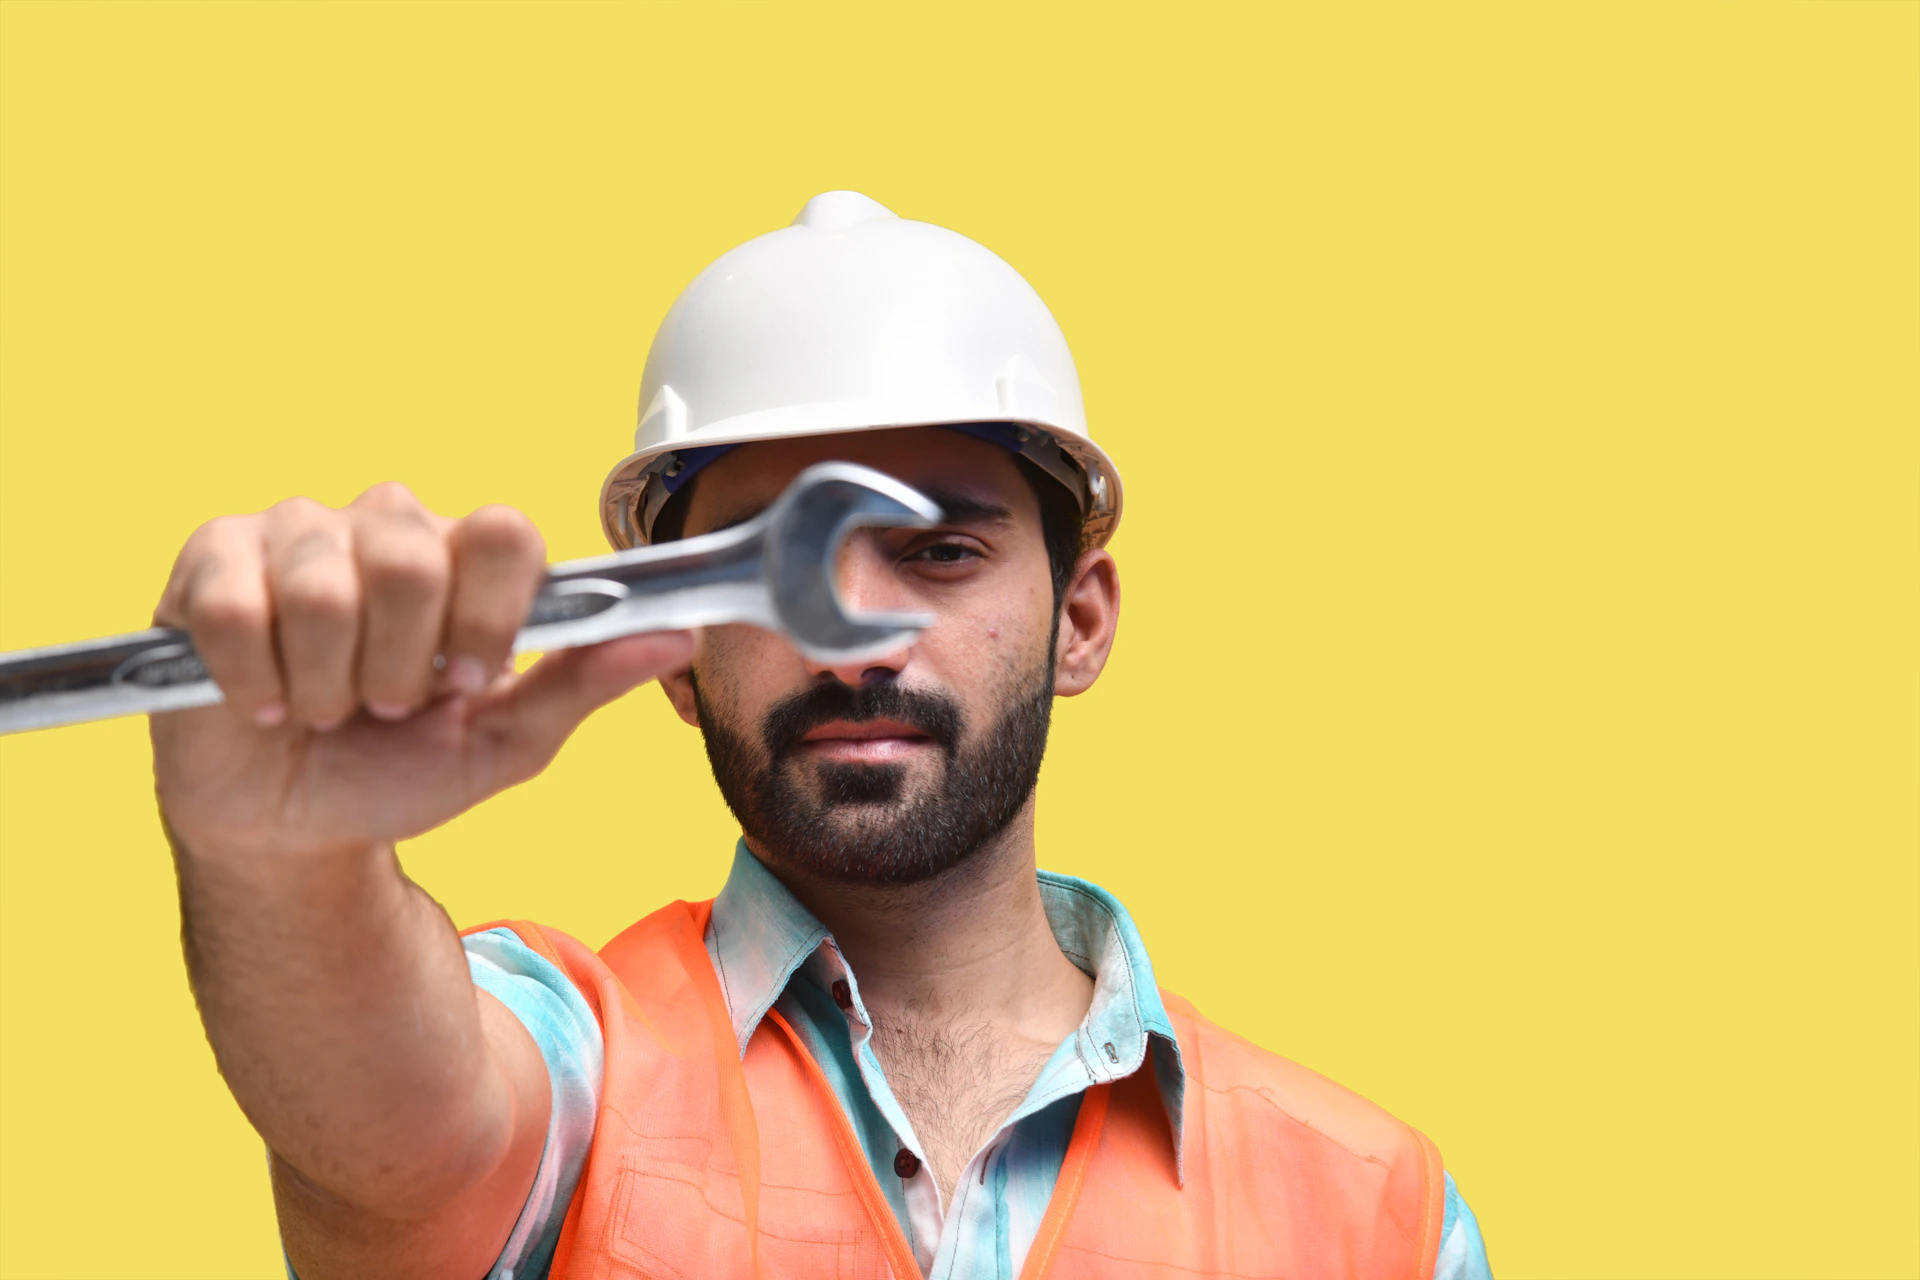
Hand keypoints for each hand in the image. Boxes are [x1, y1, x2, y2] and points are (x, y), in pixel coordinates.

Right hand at [151, 482, 692, 859]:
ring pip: (325, 588)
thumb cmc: (399, 769)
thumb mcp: (506, 742)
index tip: (469, 681)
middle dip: (402, 666)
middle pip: (414, 558)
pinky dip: (256, 682)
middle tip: (387, 706)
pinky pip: (236, 606)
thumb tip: (679, 635)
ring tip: (325, 708)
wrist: (293, 825)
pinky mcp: (211, 560)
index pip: (505, 533)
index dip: (490, 617)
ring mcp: (295, 533)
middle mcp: (386, 525)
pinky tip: (263, 702)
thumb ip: (585, 683)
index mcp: (465, 557)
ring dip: (329, 684)